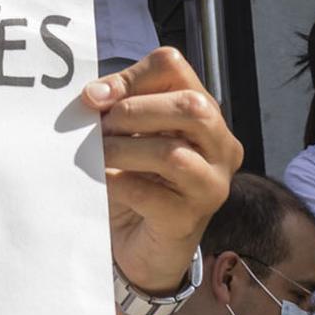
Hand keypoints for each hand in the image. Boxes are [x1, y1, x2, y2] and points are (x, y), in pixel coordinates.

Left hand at [83, 48, 242, 296]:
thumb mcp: (128, 136)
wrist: (144, 246)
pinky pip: (150, 194)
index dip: (131, 76)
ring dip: (123, 149)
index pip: (175, 68)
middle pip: (192, 106)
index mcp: (205, 114)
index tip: (95, 97)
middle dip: (134, 111)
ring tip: (98, 155)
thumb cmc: (137, 182)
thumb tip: (93, 95)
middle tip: (100, 128)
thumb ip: (116, 109)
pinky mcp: (190, 219)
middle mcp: (220, 147)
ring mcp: (212, 185)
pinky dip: (118, 184)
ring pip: (173, 154)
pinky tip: (103, 184)